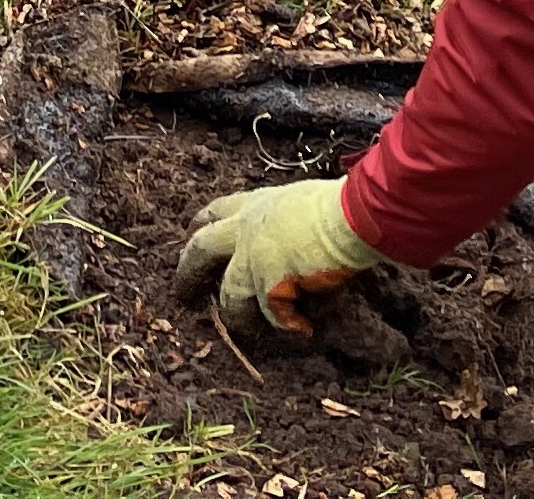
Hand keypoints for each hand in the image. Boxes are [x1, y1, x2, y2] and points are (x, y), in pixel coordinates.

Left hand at [173, 176, 383, 334]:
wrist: (351, 217)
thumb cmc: (339, 206)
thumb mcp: (299, 203)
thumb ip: (283, 222)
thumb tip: (290, 245)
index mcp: (255, 205)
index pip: (215, 211)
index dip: (199, 225)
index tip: (188, 233)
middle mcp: (246, 230)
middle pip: (201, 251)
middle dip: (187, 274)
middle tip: (181, 295)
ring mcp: (254, 260)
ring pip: (231, 297)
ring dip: (239, 317)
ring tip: (247, 329)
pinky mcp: (269, 288)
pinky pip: (274, 317)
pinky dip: (288, 325)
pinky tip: (303, 329)